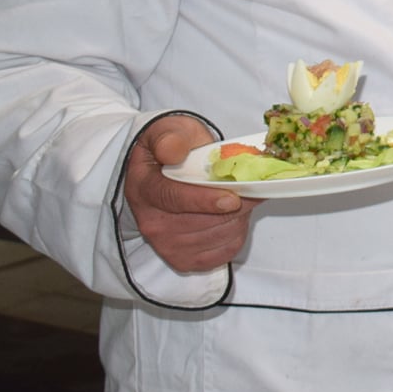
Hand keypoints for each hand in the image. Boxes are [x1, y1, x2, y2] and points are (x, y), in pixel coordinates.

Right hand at [122, 114, 257, 272]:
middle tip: (247, 185)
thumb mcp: (169, 131)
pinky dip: (237, 233)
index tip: (232, 199)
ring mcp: (167, 245)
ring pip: (219, 235)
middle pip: (204, 221)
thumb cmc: (174, 148)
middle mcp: (152, 223)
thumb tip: (172, 152)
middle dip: (236, 203)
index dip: (206, 201)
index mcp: (145, 188)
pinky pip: (224, 251)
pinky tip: (230, 216)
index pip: (174, 199)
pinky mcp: (184, 260)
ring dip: (239, 216)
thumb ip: (171, 139)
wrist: (166, 171)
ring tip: (235, 198)